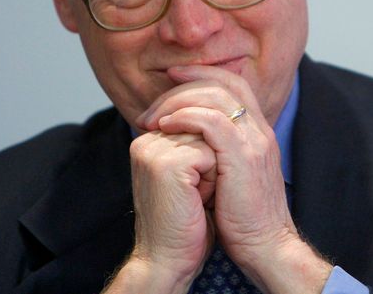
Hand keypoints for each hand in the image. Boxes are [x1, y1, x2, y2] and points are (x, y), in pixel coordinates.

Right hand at [126, 129, 216, 287]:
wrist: (171, 259)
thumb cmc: (189, 219)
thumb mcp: (193, 172)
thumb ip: (198, 140)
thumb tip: (225, 114)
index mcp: (152, 138)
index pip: (200, 119)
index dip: (211, 153)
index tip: (191, 185)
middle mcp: (148, 139)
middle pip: (207, 125)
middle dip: (213, 158)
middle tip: (194, 192)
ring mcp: (154, 150)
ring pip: (211, 137)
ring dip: (215, 168)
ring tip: (195, 195)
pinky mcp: (166, 163)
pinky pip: (210, 153)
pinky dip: (212, 178)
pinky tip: (197, 200)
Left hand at [136, 65, 329, 291]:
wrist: (266, 246)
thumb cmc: (243, 219)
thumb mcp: (232, 176)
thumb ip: (218, 153)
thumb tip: (188, 141)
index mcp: (259, 132)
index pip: (235, 84)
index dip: (203, 74)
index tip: (173, 78)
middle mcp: (260, 130)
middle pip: (225, 83)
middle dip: (186, 82)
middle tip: (155, 101)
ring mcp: (255, 141)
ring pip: (217, 96)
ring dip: (179, 101)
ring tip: (155, 117)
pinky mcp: (244, 156)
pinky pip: (212, 121)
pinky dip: (186, 117)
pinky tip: (167, 126)